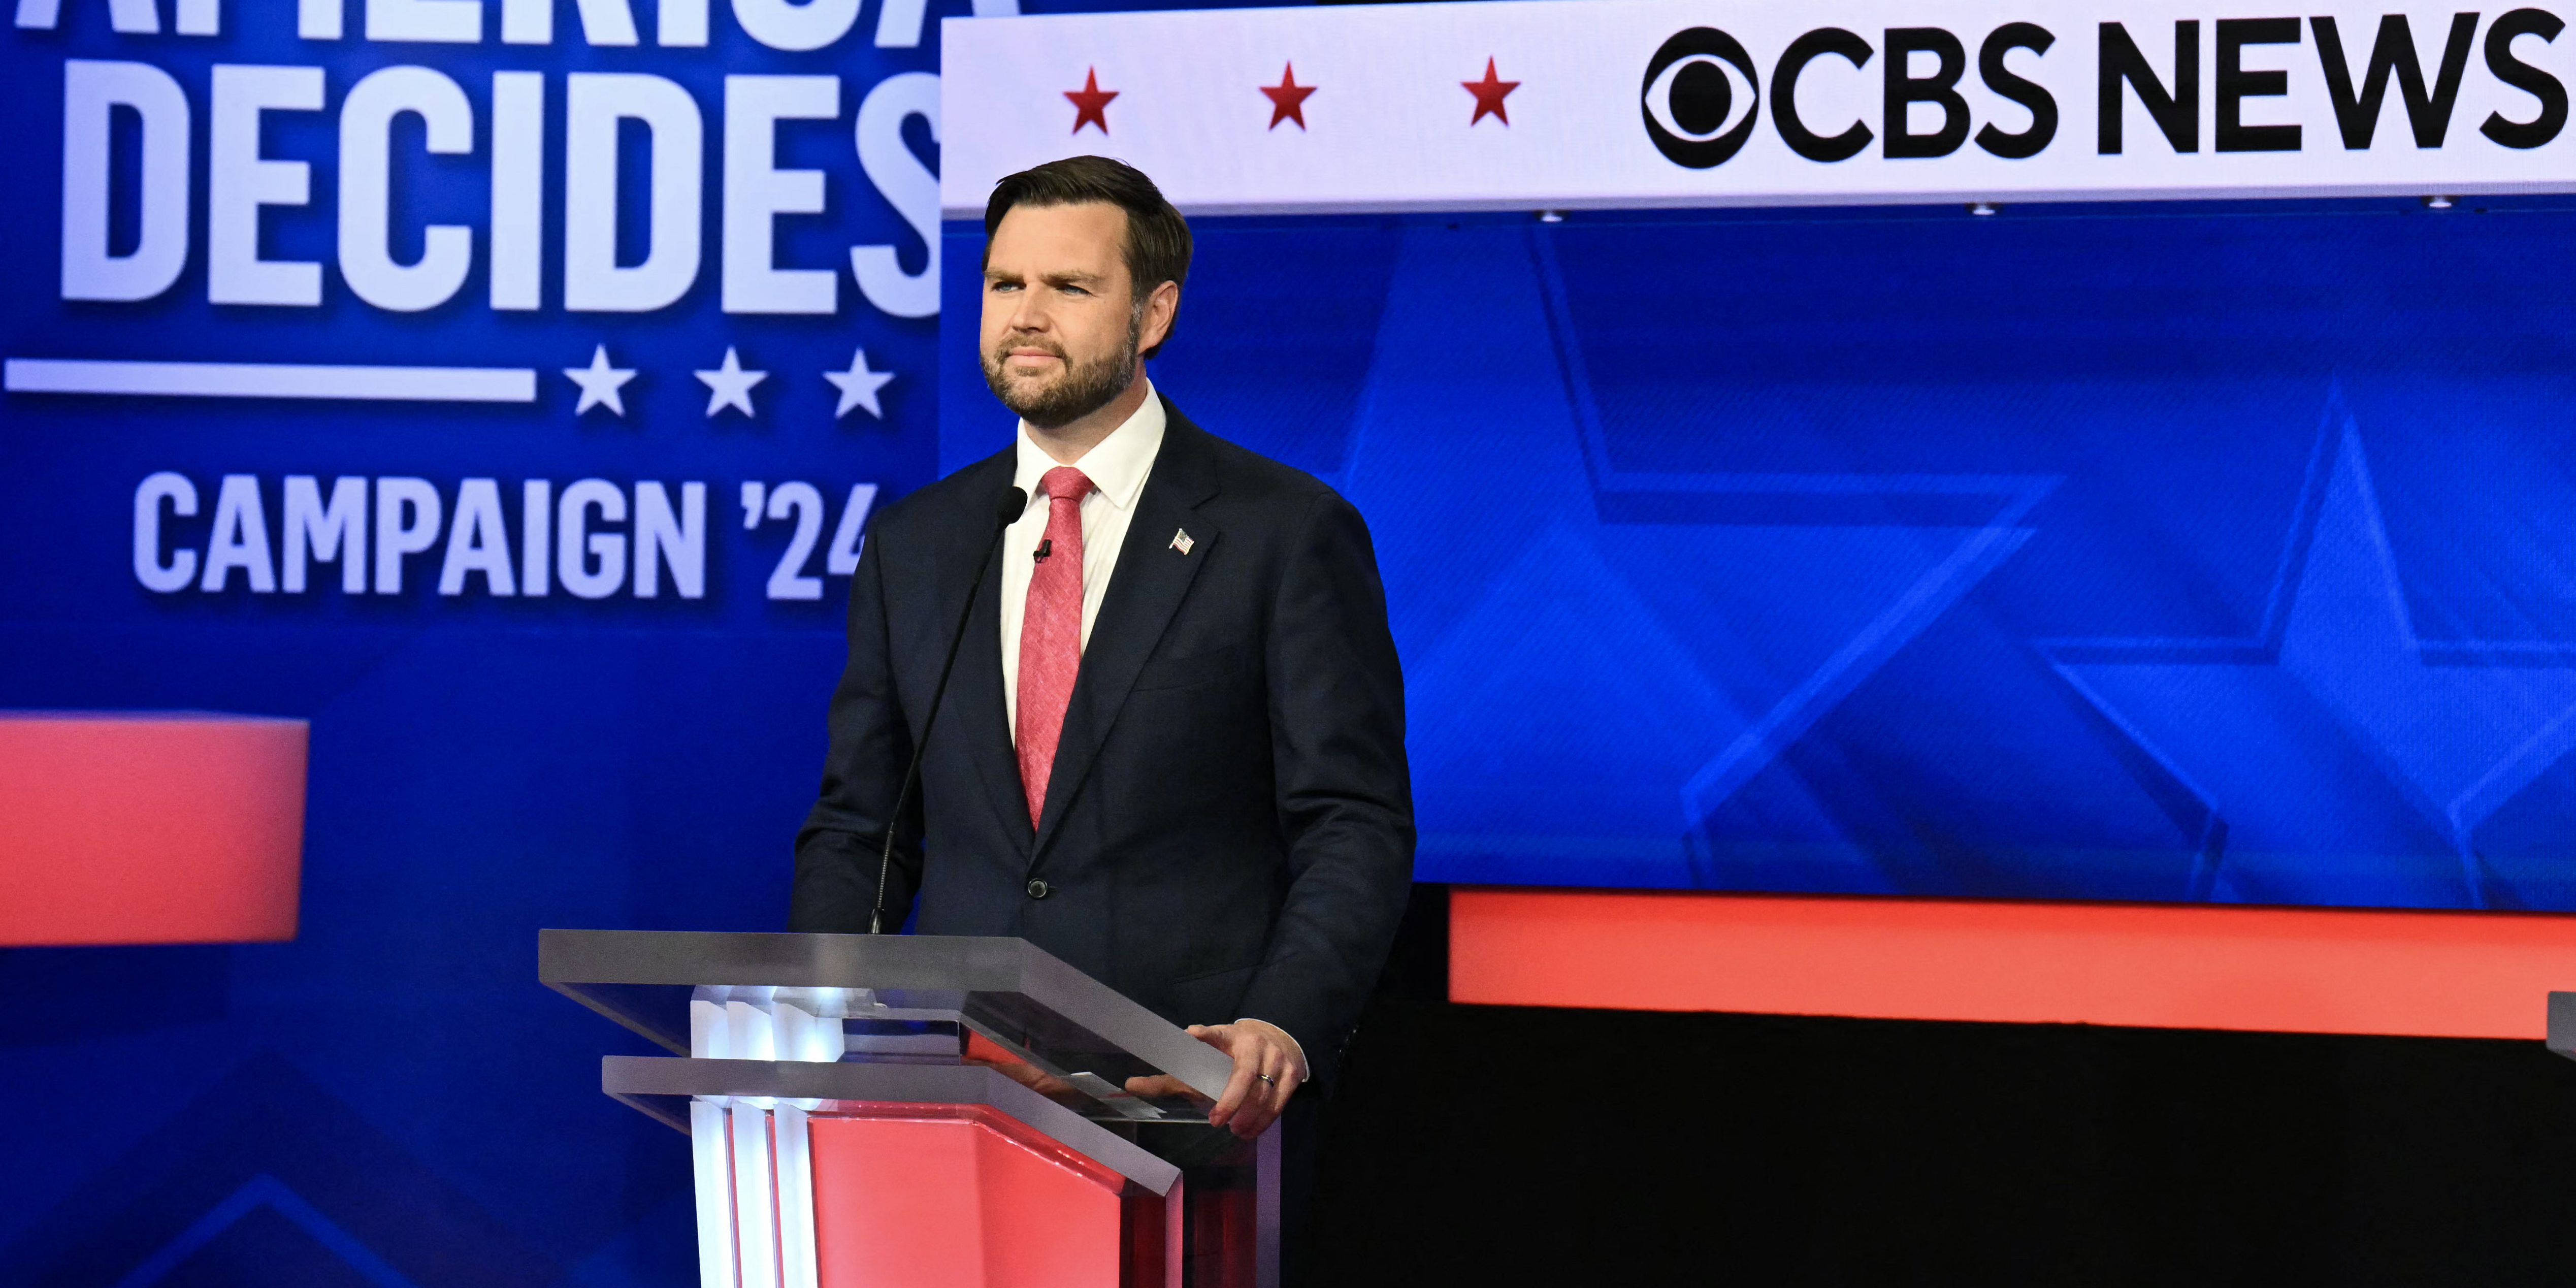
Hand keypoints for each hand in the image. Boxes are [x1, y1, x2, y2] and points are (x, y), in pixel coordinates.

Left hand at [1125, 1019, 1306, 1137]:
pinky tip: (1250, 1131)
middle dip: (1231, 1100)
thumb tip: (1128, 1085)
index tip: (1192, 1033)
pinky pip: (1279, 1102)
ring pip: (1263, 1093)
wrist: (1279, 1040)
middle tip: (1217, 1121)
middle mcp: (1254, 1044)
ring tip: (1235, 1130)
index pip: (1215, 1034)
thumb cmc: (1232, 1053)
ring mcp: (1277, 1058)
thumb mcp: (1205, 1057)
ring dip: (1248, 1117)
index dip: (1205, 1034)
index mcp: (1228, 1036)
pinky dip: (1264, 1120)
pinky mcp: (1293, 1073)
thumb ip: (1171, 1075)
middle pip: (1244, 1075)